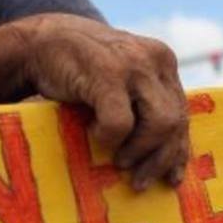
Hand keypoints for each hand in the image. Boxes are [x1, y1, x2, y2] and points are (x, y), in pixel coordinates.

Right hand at [9, 14, 188, 190]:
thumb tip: (165, 156)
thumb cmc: (79, 69)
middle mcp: (156, 59)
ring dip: (139, 150)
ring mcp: (134, 65)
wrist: (40, 40)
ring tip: (118, 160)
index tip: (172, 178)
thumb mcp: (122, 81)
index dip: (179, 149)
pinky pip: (121, 124)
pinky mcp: (108, 74)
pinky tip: (93, 131)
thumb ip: (144, 104)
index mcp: (163, 62)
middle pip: (176, 122)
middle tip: (139, 181)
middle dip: (161, 158)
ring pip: (160, 124)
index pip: (182, 113)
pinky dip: (108, 137)